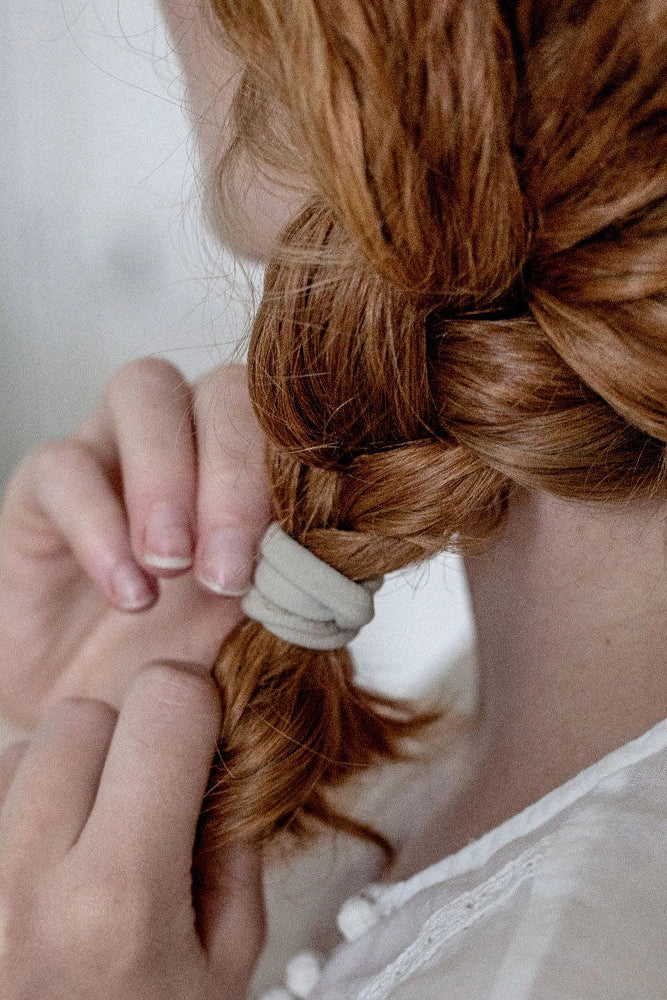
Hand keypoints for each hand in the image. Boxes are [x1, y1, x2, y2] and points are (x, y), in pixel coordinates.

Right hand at [0, 359, 270, 727]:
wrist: (113, 722)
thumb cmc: (194, 666)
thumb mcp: (263, 629)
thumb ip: (305, 578)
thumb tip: (353, 543)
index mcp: (255, 465)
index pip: (288, 416)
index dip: (297, 469)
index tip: (294, 554)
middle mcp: (189, 438)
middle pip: (221, 391)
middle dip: (232, 476)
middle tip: (227, 571)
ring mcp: (115, 449)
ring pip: (143, 389)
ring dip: (165, 477)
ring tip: (171, 567)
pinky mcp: (43, 486)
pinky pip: (64, 464)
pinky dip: (99, 524)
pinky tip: (128, 592)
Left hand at [0, 663, 264, 999]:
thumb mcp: (222, 972)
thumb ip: (234, 853)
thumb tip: (223, 759)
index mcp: (120, 897)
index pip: (164, 703)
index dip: (191, 707)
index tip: (195, 740)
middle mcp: (23, 882)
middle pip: (81, 715)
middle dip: (121, 744)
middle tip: (135, 808)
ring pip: (21, 751)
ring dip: (57, 782)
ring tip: (72, 857)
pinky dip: (14, 816)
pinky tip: (29, 876)